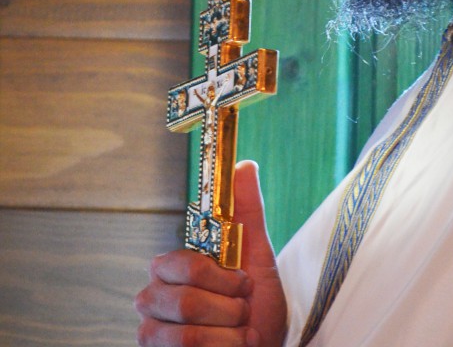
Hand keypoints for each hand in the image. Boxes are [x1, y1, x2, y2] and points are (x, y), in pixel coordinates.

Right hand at [135, 160, 287, 346]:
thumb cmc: (256, 305)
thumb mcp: (258, 256)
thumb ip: (247, 211)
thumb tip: (244, 165)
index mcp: (173, 267)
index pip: (182, 264)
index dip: (220, 276)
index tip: (244, 282)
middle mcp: (154, 297)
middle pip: (185, 300)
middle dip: (229, 308)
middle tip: (243, 309)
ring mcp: (152, 332)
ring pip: (189, 333)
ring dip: (229, 334)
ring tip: (240, 333)